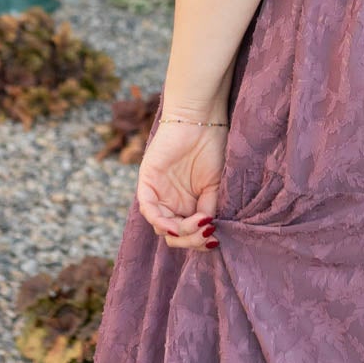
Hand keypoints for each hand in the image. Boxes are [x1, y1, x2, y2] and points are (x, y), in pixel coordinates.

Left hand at [135, 120, 227, 248]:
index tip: (216, 237)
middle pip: (173, 235)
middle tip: (209, 232)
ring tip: (200, 222)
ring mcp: (158, 193)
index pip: (187, 234)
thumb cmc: (212, 147)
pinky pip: (148, 209)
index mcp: (187, 203)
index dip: (199, 241)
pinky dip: (160, 221)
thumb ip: (209, 208)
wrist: (201, 121)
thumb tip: (208, 233)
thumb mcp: (215, 186)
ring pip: (161, 226)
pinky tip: (175, 225)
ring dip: (180, 232)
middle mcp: (171, 201)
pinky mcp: (147, 182)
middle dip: (191, 240)